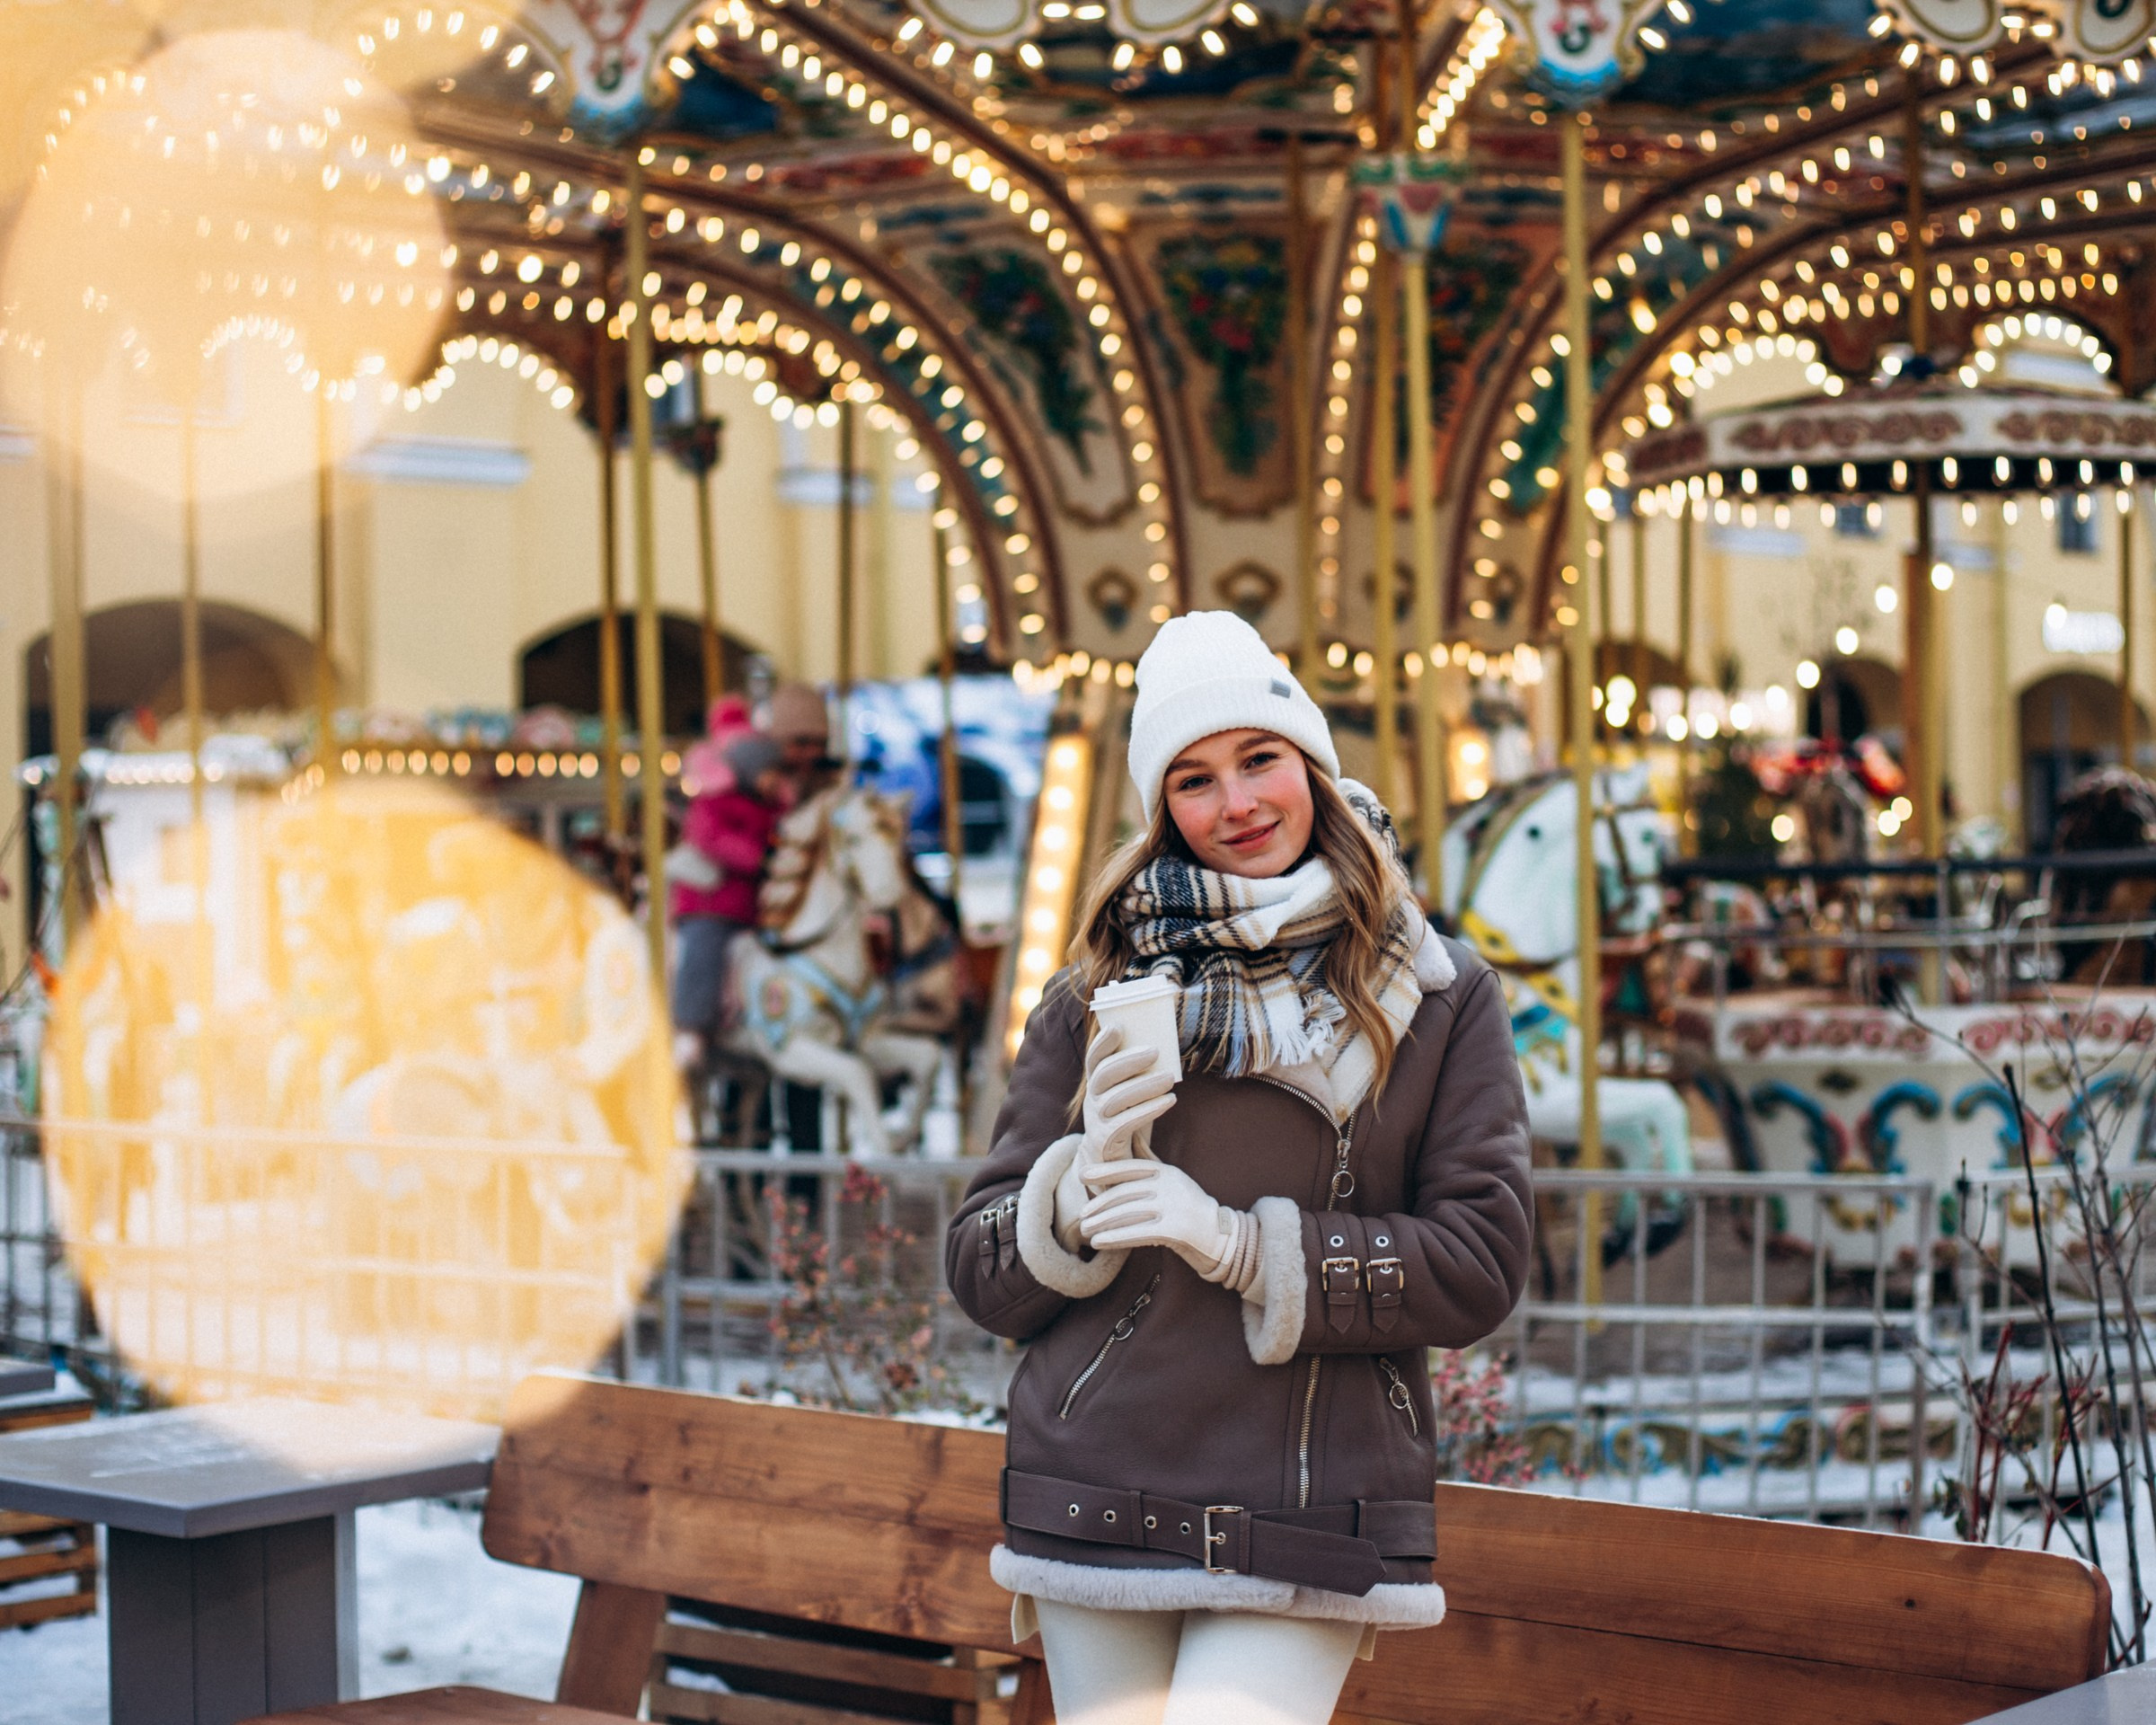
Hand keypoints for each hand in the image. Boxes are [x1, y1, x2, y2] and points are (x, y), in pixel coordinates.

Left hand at [1078, 1158, 1229, 1268]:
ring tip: (1085, 1230)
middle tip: (1082, 1213)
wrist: (1222, 1236)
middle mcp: (1169, 1186)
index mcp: (1167, 1172)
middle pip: (1125, 1193)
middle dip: (1099, 1204)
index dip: (1104, 1171)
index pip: (1130, 1167)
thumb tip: (1132, 1135)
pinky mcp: (1174, 1230)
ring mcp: (1172, 1207)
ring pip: (1127, 1213)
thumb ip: (1151, 1160)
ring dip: (1102, 1222)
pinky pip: (1136, 1232)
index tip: (1082, 1175)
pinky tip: (1098, 1242)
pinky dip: (1114, 1237)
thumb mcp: (1174, 1178)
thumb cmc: (1191, 1207)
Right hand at [1080, 1025, 1177, 1164]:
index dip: (1102, 1042)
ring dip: (1145, 1085)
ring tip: (1170, 1078)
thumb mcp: (1129, 1095)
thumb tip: (1164, 1047)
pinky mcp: (1106, 1140)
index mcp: (1097, 1084)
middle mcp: (1092, 1099)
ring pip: (1116, 1098)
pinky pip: (1125, 1123)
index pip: (1094, 1059)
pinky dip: (1149, 1110)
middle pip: (1104, 1074)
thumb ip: (1138, 1075)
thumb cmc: (1128, 1120)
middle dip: (1129, 1060)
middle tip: (1156, 1050)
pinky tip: (1169, 1100)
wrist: (1113, 1163)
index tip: (1118, 1026)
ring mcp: (1096, 1121)